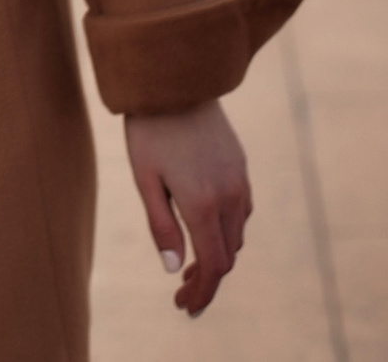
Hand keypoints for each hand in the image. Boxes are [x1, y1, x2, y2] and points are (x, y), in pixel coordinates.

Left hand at [125, 100, 250, 316]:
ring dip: (218, 256)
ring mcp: (239, 181)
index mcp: (202, 204)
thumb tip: (171, 268)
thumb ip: (161, 225)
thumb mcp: (145, 179)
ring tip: (190, 266)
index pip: (212, 264)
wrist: (175, 81)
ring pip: (237, 235)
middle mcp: (229, 196)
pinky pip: (241, 212)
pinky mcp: (241, 168)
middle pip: (227, 255)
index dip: (202, 291)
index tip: (185, 307)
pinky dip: (227, 232)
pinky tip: (206, 231)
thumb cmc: (149, 130)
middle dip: (207, 280)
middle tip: (183, 293)